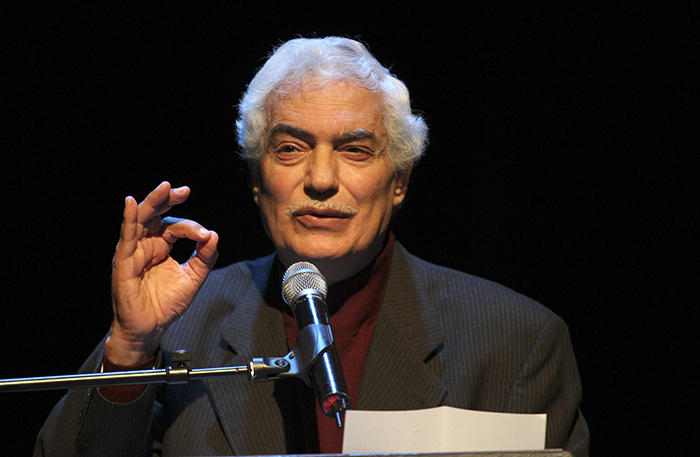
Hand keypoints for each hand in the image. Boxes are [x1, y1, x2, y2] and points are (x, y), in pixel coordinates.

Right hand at [106, 182, 218, 364]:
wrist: (150, 329)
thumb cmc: (166, 305)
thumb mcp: (193, 278)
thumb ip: (205, 258)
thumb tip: (213, 235)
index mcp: (161, 246)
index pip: (175, 226)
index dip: (192, 227)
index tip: (205, 236)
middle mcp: (146, 245)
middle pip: (155, 215)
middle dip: (168, 200)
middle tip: (183, 190)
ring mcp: (133, 252)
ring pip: (140, 220)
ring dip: (152, 202)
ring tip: (164, 188)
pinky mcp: (123, 263)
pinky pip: (126, 238)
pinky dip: (128, 219)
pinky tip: (131, 204)